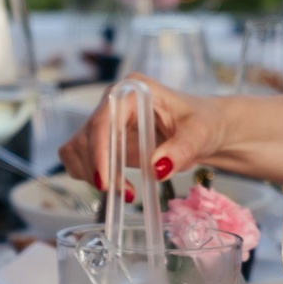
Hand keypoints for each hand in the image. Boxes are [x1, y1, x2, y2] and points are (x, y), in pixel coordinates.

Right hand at [56, 74, 223, 188]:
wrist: (205, 130)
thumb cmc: (203, 124)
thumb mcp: (199, 135)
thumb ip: (181, 150)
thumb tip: (157, 168)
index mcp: (133, 91)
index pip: (103, 120)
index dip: (99, 151)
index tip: (105, 182)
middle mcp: (112, 102)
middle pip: (84, 137)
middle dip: (98, 169)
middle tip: (126, 192)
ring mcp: (106, 121)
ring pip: (77, 150)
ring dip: (93, 175)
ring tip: (127, 191)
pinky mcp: (104, 141)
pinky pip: (81, 159)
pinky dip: (92, 177)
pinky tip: (119, 186)